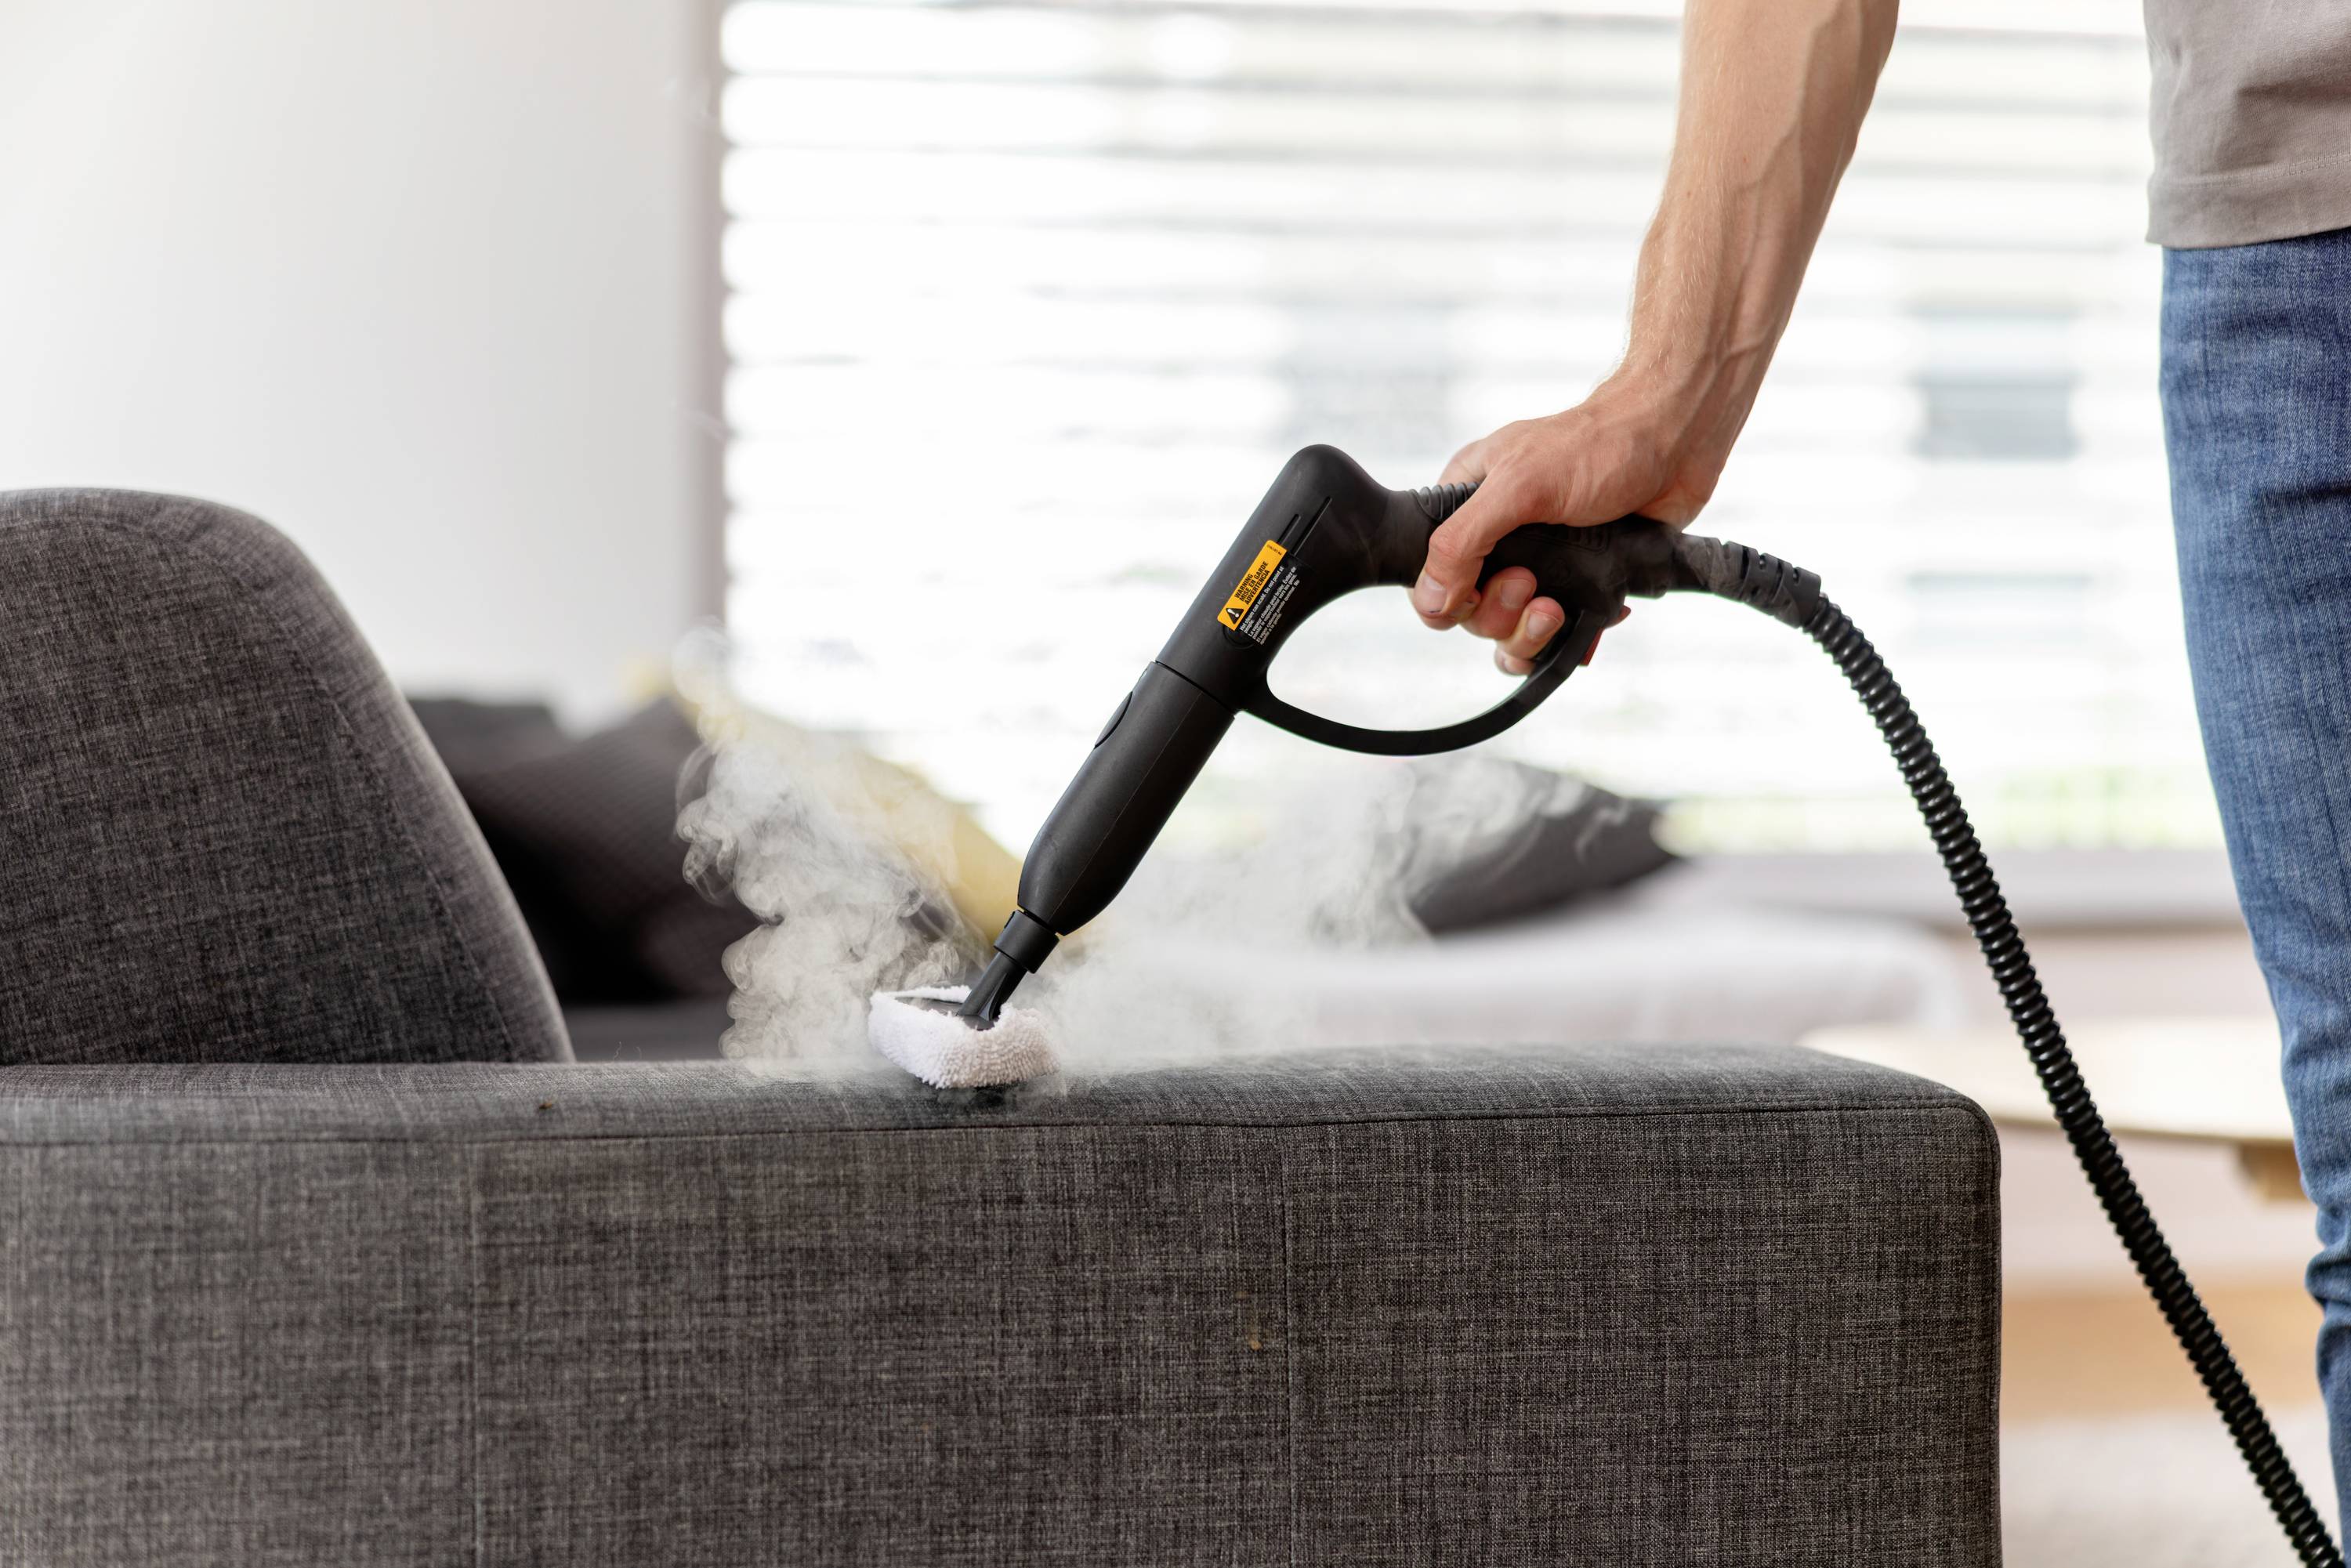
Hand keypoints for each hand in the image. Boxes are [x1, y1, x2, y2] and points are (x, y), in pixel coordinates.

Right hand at [1414, 382, 1731, 674]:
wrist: (1676, 442)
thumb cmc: (1598, 447)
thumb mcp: (1517, 487)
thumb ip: (1462, 542)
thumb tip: (1430, 601)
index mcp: (1469, 504)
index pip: (1433, 574)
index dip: (1452, 597)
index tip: (1485, 587)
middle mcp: (1500, 537)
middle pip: (1473, 613)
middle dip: (1502, 613)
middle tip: (1532, 583)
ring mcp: (1541, 563)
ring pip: (1512, 631)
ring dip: (1532, 635)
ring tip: (1559, 608)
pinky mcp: (1580, 581)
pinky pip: (1559, 636)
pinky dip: (1569, 640)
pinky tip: (1589, 620)